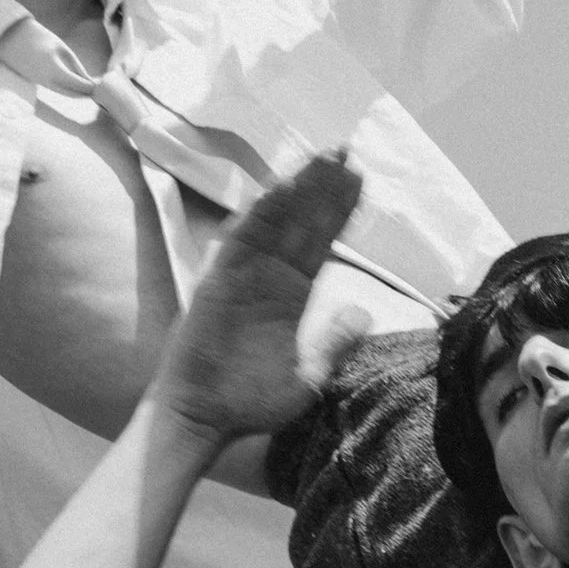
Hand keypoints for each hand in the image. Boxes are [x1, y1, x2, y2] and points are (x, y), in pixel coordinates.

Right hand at [153, 155, 363, 443]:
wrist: (205, 418)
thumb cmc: (251, 401)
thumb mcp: (308, 375)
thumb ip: (336, 342)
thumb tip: (364, 311)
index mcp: (293, 292)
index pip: (321, 241)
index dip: (340, 210)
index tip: (361, 179)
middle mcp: (270, 275)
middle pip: (302, 221)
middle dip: (324, 186)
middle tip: (348, 150)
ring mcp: (243, 273)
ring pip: (275, 220)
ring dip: (299, 188)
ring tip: (325, 157)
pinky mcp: (219, 279)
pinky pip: (243, 239)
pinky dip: (261, 213)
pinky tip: (283, 187)